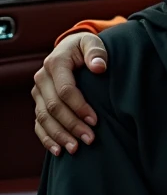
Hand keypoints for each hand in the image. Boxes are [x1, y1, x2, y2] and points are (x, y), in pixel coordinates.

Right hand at [32, 32, 107, 155]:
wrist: (72, 50)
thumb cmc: (86, 48)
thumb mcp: (92, 43)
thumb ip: (96, 52)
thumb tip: (99, 66)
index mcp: (55, 63)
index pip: (65, 90)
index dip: (79, 107)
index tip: (95, 120)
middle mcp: (42, 79)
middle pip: (54, 107)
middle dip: (72, 125)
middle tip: (90, 139)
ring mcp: (39, 93)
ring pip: (44, 118)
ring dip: (60, 136)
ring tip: (76, 149)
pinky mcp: (39, 104)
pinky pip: (39, 124)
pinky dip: (47, 139)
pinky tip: (58, 151)